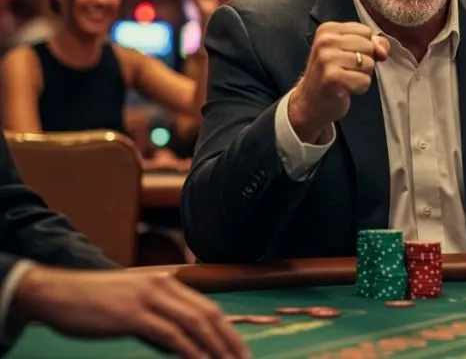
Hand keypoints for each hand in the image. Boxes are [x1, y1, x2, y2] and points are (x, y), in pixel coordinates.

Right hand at [11, 266, 249, 358]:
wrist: (55, 293)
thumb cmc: (92, 303)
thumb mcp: (133, 307)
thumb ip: (159, 322)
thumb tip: (182, 346)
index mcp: (165, 283)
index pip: (208, 306)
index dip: (228, 330)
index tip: (241, 351)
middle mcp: (163, 286)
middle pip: (208, 314)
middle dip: (230, 341)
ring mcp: (149, 298)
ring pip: (195, 324)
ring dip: (216, 348)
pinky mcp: (133, 314)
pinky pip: (170, 334)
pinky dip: (190, 351)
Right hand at [289, 22, 389, 142]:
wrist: (311, 101)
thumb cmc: (332, 73)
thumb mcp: (349, 51)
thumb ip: (372, 44)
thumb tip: (383, 51)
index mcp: (328, 29)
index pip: (366, 31)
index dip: (364, 46)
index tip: (347, 56)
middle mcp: (325, 40)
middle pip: (369, 46)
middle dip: (364, 61)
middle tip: (346, 70)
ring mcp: (327, 59)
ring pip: (369, 63)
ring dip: (362, 75)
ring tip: (345, 78)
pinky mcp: (333, 78)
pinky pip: (365, 80)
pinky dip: (360, 88)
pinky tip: (345, 88)